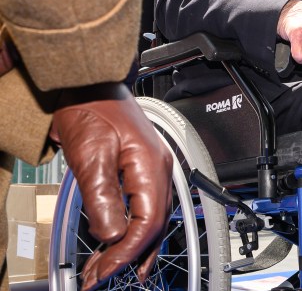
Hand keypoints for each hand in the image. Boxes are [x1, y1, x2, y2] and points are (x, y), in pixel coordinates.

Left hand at [49, 83, 172, 290]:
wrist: (89, 81)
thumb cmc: (91, 108)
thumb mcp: (90, 156)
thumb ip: (104, 198)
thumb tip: (113, 234)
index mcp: (152, 166)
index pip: (146, 223)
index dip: (125, 252)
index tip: (102, 271)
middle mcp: (160, 169)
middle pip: (154, 225)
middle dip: (127, 256)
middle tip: (99, 277)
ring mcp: (153, 168)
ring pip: (151, 219)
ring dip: (131, 247)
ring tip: (110, 270)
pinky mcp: (141, 168)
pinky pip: (145, 206)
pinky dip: (133, 229)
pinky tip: (125, 244)